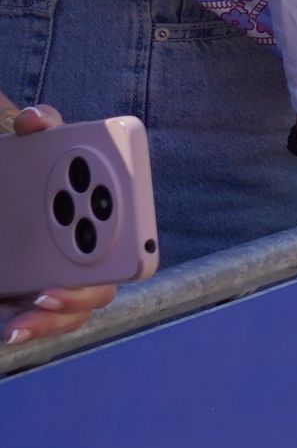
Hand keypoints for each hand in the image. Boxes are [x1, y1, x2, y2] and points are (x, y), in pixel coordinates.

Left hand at [2, 108, 117, 346]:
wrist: (8, 190)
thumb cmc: (31, 166)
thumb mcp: (35, 145)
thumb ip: (41, 125)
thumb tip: (35, 119)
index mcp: (106, 216)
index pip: (132, 235)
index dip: (129, 243)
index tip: (98, 243)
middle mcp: (94, 253)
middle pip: (101, 287)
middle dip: (77, 295)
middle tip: (45, 293)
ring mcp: (68, 281)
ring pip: (73, 314)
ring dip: (50, 321)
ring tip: (16, 323)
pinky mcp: (40, 302)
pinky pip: (45, 324)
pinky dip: (30, 328)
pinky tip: (8, 328)